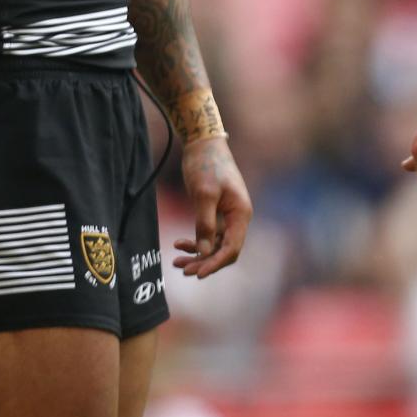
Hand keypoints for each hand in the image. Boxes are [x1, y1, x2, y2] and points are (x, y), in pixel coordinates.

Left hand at [174, 136, 250, 277]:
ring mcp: (227, 216)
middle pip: (224, 251)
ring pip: (214, 245)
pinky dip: (195, 242)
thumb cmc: (205, 165)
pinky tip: (178, 244)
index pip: (231, 248)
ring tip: (176, 262)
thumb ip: (204, 224)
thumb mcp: (203, 194)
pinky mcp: (215, 212)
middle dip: (205, 262)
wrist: (202, 142)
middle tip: (183, 270)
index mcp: (240, 214)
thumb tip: (204, 252)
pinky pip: (208, 235)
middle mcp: (237, 218)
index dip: (215, 263)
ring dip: (198, 255)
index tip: (197, 274)